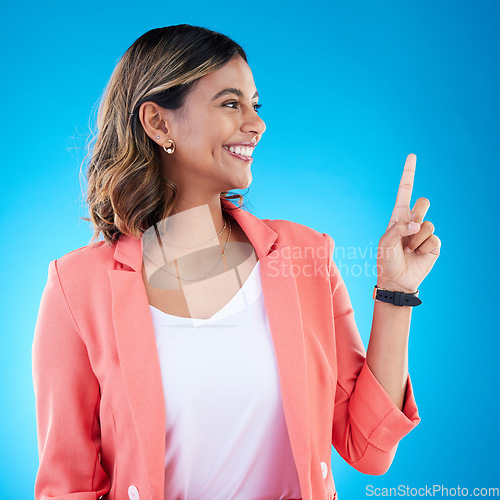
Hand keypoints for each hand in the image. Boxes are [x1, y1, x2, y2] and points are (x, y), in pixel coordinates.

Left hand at [376, 154, 440, 292]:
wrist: (396, 280)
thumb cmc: (386, 260)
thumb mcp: (385, 242)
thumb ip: (398, 228)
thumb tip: (417, 223)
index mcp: (398, 216)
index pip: (405, 191)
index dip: (409, 173)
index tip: (412, 155)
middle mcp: (412, 221)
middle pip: (424, 202)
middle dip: (418, 212)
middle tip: (409, 229)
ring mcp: (424, 232)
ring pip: (427, 223)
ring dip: (415, 238)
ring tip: (408, 249)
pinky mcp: (434, 244)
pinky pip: (433, 238)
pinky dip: (423, 248)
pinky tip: (417, 255)